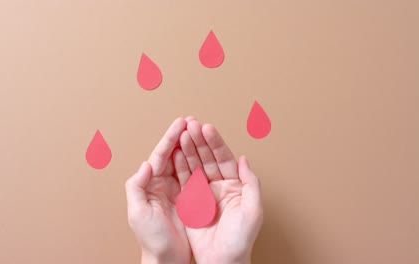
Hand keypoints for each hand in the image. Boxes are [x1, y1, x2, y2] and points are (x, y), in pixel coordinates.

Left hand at [125, 118, 190, 263]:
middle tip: (192, 121)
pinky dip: (199, 162)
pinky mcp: (188, 198)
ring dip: (191, 146)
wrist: (167, 259)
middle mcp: (162, 184)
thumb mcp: (138, 213)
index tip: (180, 125)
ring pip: (184, 162)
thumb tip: (146, 164)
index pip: (160, 156)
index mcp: (149, 184)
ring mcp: (176, 190)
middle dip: (182, 136)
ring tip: (200, 130)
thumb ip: (137, 186)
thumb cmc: (151, 239)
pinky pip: (194, 175)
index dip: (170, 139)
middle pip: (172, 154)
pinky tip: (206, 153)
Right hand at [173, 119, 262, 263]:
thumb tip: (244, 159)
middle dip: (199, 141)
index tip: (207, 128)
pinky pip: (184, 180)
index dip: (216, 143)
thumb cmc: (241, 240)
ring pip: (195, 166)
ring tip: (181, 134)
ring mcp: (203, 193)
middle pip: (207, 158)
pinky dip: (179, 167)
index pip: (224, 158)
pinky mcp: (190, 202)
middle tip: (191, 125)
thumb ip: (250, 182)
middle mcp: (219, 186)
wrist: (222, 261)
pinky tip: (175, 153)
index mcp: (235, 186)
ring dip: (188, 150)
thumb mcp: (253, 210)